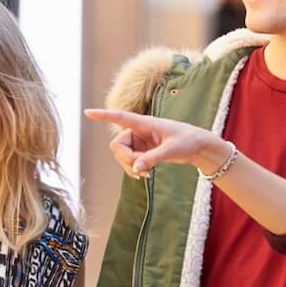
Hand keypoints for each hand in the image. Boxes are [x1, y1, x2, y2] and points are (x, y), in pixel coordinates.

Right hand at [86, 108, 224, 179]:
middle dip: (126, 159)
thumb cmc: (187, 141)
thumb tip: (136, 169)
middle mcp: (138, 131)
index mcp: (144, 123)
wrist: (198, 147)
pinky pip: (130, 161)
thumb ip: (152, 159)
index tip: (87, 112)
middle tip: (141, 169)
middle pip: (117, 145)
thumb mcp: (171, 150)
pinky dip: (134, 169)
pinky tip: (145, 174)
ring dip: (131, 166)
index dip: (103, 115)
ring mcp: (139, 142)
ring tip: (147, 174)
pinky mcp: (143, 151)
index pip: (120, 117)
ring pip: (122, 156)